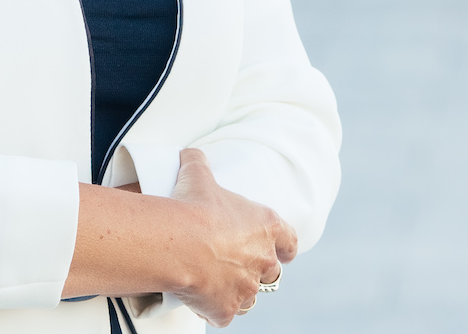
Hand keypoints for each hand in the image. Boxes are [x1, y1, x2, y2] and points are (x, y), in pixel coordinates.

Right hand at [168, 148, 296, 327]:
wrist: (178, 243)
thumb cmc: (193, 207)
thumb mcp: (197, 174)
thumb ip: (199, 162)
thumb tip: (191, 154)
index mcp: (265, 227)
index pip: (289, 241)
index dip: (284, 245)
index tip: (279, 247)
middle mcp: (263, 260)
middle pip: (271, 271)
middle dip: (255, 267)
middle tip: (232, 259)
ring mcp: (246, 289)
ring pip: (249, 296)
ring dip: (237, 290)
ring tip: (214, 279)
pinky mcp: (226, 310)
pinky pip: (224, 313)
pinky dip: (214, 307)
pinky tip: (200, 297)